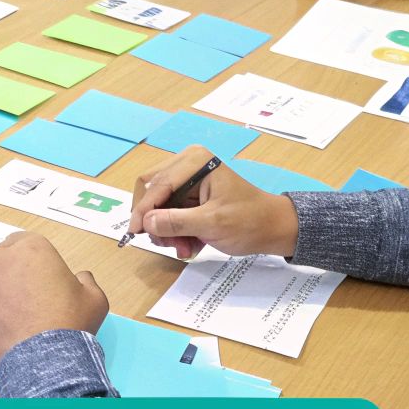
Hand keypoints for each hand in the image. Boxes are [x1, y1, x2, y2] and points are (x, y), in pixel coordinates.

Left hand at [0, 232, 108, 370]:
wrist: (46, 360)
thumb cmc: (72, 322)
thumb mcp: (94, 297)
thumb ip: (85, 280)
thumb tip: (79, 278)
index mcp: (31, 250)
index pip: (23, 241)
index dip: (31, 257)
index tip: (40, 273)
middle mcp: (1, 263)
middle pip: (3, 260)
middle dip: (13, 272)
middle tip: (29, 294)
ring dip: (0, 294)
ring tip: (18, 318)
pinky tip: (6, 333)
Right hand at [129, 146, 299, 260]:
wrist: (273, 229)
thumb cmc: (250, 221)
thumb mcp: (212, 224)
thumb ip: (177, 222)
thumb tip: (147, 223)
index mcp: (196, 161)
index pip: (157, 184)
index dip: (143, 209)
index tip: (135, 232)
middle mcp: (188, 164)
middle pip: (152, 190)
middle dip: (156, 220)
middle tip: (165, 243)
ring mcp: (188, 179)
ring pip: (158, 204)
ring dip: (166, 230)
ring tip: (184, 247)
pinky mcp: (189, 195)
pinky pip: (169, 212)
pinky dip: (175, 231)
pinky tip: (189, 244)